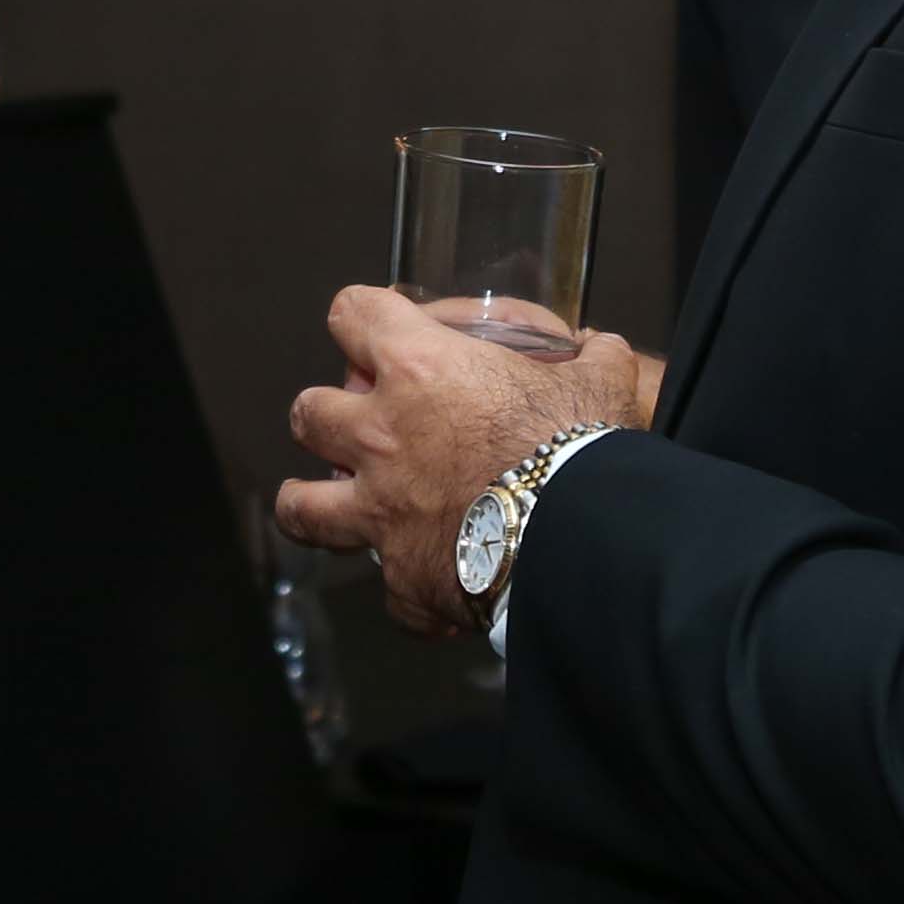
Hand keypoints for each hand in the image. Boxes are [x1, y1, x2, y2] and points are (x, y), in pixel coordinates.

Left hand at [273, 286, 659, 640]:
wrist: (582, 539)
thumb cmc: (580, 445)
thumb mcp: (598, 382)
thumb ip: (593, 359)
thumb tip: (602, 350)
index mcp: (419, 370)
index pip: (353, 314)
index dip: (362, 316)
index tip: (375, 328)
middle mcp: (380, 437)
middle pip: (308, 412)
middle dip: (325, 414)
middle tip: (359, 424)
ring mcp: (381, 512)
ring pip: (301, 506)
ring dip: (311, 503)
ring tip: (326, 503)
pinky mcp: (402, 578)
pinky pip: (389, 589)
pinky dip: (407, 586)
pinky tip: (430, 582)